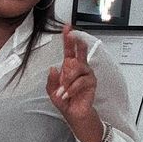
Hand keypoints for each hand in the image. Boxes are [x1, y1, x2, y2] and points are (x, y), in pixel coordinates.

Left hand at [47, 25, 101, 141]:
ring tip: (63, 91)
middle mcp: (80, 67)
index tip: (67, 28)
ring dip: (67, 80)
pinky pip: (81, 81)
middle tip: (72, 37)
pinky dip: (72, 89)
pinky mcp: (91, 82)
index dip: (68, 39)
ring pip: (77, 68)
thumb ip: (51, 80)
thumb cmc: (65, 100)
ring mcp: (87, 74)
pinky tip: (67, 94)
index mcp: (69, 66)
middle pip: (79, 51)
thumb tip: (53, 68)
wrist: (73, 113)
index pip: (69, 50)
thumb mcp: (52, 91)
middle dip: (75, 43)